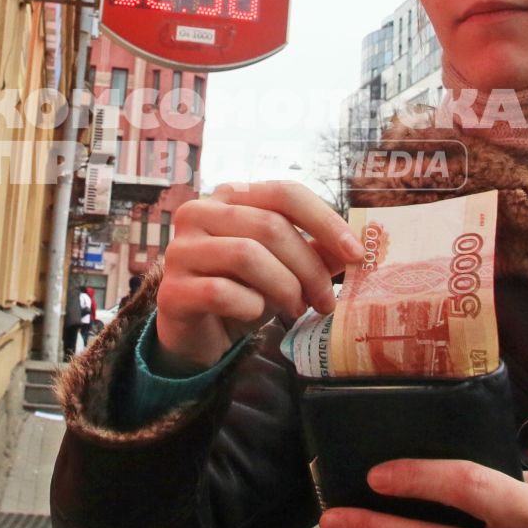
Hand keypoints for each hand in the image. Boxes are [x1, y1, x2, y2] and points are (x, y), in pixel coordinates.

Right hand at [154, 181, 359, 372]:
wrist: (198, 335)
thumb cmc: (244, 291)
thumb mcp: (285, 268)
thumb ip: (315, 251)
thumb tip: (355, 248)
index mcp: (230, 197)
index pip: (284, 192)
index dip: (325, 220)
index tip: (355, 253)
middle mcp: (199, 213)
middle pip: (270, 226)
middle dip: (308, 267)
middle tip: (325, 300)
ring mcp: (180, 250)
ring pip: (246, 255)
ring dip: (284, 287)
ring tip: (296, 308)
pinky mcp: (172, 289)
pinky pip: (221, 291)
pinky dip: (250, 306)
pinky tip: (254, 313)